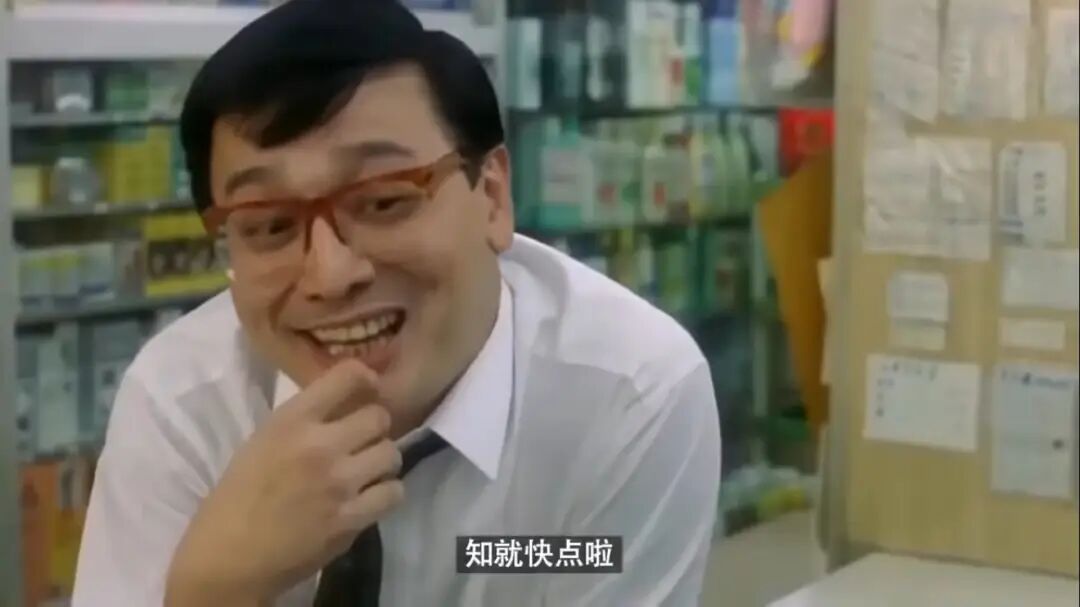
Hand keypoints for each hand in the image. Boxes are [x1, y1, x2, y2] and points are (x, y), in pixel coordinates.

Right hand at [165, 360, 403, 605]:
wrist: (229, 557)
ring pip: (392, 454)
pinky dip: (385, 494)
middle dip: (375, 428)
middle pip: (379, 417)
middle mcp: (319, 446)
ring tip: (368, 472)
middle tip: (364, 441)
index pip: (346, 376)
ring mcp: (338, 484)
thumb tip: (346, 407)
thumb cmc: (238, 496)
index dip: (366, 378)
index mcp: (291, 421)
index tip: (369, 387)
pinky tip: (370, 498)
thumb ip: (305, 421)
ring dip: (382, 462)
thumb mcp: (264, 441)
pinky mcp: (350, 519)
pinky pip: (393, 492)